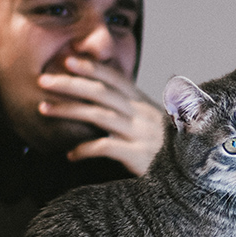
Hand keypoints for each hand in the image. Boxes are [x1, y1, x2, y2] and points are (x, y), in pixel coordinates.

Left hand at [38, 57, 164, 175]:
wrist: (192, 176)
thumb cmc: (170, 152)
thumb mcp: (154, 125)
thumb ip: (133, 111)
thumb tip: (107, 100)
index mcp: (144, 104)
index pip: (115, 79)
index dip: (92, 68)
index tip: (68, 60)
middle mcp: (142, 115)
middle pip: (101, 92)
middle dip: (71, 84)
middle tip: (43, 80)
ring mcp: (141, 135)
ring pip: (99, 115)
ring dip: (69, 110)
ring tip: (43, 109)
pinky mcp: (138, 157)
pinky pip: (106, 147)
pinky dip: (85, 149)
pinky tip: (70, 154)